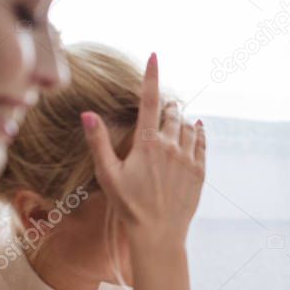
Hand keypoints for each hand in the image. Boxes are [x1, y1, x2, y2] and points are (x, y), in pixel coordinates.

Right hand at [81, 53, 205, 248]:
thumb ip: (98, 141)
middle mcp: (171, 147)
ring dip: (182, 119)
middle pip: (172, 113)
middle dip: (167, 106)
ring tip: (176, 119)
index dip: (152, 76)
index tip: (155, 55)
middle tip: (163, 107)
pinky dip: (199, 132)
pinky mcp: (200, 171)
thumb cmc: (129, 205)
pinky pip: (202, 142)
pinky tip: (197, 128)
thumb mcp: (107, 174)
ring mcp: (188, 159)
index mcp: (147, 144)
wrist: (159, 233)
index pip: (150, 101)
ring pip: (189, 126)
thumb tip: (87, 112)